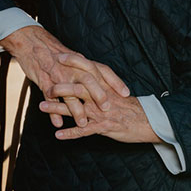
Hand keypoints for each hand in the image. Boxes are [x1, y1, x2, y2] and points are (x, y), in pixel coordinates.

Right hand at [0, 26, 128, 127]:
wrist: (32, 42)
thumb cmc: (54, 52)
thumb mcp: (73, 57)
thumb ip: (85, 69)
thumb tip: (99, 79)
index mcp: (81, 61)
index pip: (102, 70)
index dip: (115, 81)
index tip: (126, 93)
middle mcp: (72, 67)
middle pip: (89, 80)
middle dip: (98, 95)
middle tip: (107, 108)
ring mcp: (58, 74)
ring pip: (70, 92)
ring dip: (77, 109)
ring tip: (83, 123)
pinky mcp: (44, 80)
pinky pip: (50, 98)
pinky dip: (53, 112)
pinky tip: (58, 124)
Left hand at [40, 57, 159, 143]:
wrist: (148, 120)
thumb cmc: (131, 106)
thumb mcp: (116, 91)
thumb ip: (101, 85)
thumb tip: (88, 78)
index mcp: (106, 85)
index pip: (89, 68)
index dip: (74, 62)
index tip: (59, 56)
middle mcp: (102, 96)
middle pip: (79, 87)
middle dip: (60, 85)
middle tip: (45, 84)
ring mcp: (102, 111)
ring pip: (77, 108)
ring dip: (57, 108)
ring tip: (41, 107)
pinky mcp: (103, 126)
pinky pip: (84, 130)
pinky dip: (70, 133)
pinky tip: (57, 134)